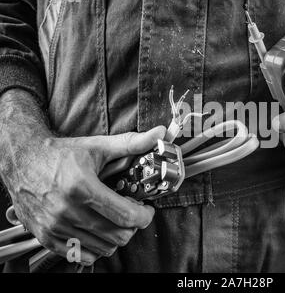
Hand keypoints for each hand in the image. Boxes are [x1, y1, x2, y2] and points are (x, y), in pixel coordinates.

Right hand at [2, 126, 165, 265]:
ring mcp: (55, 226)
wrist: (21, 160)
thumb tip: (160, 134)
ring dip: (115, 236)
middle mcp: (67, 211)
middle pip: (117, 236)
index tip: (146, 209)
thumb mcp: (98, 146)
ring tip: (113, 219)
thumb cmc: (60, 154)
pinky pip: (81, 255)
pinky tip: (96, 229)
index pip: (126, 216)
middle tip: (131, 213)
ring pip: (102, 248)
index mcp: (82, 187)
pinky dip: (95, 247)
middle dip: (132, 226)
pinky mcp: (46, 237)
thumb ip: (132, 143)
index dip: (144, 216)